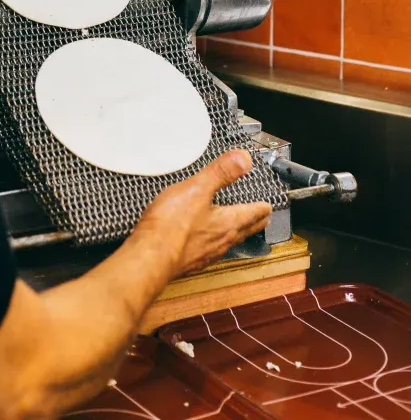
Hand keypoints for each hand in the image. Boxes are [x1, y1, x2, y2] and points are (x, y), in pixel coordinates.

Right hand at [136, 151, 271, 277]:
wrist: (150, 258)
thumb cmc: (172, 225)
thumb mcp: (197, 189)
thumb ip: (221, 172)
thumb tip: (244, 159)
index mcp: (228, 222)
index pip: (253, 214)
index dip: (263, 207)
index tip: (269, 205)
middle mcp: (222, 241)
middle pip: (245, 230)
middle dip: (255, 222)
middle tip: (262, 218)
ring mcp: (207, 254)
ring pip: (229, 242)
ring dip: (237, 233)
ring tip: (238, 229)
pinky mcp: (191, 261)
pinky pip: (210, 251)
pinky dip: (215, 243)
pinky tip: (206, 241)